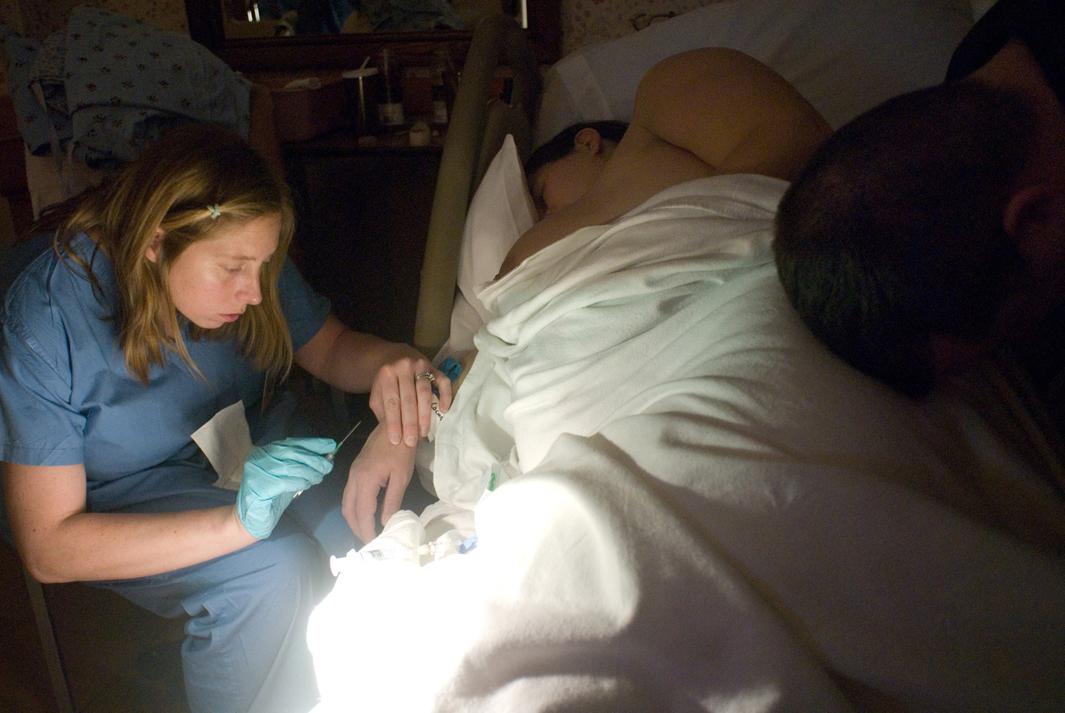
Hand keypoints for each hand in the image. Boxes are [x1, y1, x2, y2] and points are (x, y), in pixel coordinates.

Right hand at [236, 437, 335, 539]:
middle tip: (328, 465)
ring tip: (319, 477)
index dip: (312, 443)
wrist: (253, 518)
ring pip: (290, 467)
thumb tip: (325, 457)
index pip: (291, 443)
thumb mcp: (289, 476)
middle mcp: (259, 458)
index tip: (329, 445)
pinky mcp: (259, 486)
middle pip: (292, 453)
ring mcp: (257, 472)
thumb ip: (302, 465)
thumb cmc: (273, 496)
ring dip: (309, 472)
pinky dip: (299, 482)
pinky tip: (306, 485)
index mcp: (265, 452)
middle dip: (313, 458)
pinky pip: (284, 482)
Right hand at [342, 425, 415, 541]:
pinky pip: (349, 494)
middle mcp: (354, 478)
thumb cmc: (401, 450)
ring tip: (367, 530)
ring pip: (346, 503)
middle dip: (357, 528)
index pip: (362, 513)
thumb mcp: (401, 477)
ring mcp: (352, 473)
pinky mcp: (355, 470)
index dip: (366, 531)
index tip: (374, 543)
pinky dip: (354, 508)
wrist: (395, 425)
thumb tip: (385, 522)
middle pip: (348, 510)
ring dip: (354, 519)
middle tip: (369, 541)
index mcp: (365, 481)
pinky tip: (365, 513)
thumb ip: (392, 501)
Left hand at [368, 347, 452, 446]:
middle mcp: (404, 367)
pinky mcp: (436, 368)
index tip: (396, 441)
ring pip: (424, 391)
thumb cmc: (388, 383)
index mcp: (387, 373)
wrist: (397, 358)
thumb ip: (382, 409)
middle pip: (408, 398)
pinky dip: (445, 396)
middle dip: (410, 422)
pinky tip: (443, 410)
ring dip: (425, 414)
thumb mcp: (378, 394)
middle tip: (411, 441)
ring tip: (424, 433)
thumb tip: (390, 430)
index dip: (393, 422)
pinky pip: (443, 382)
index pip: (391, 401)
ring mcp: (421, 366)